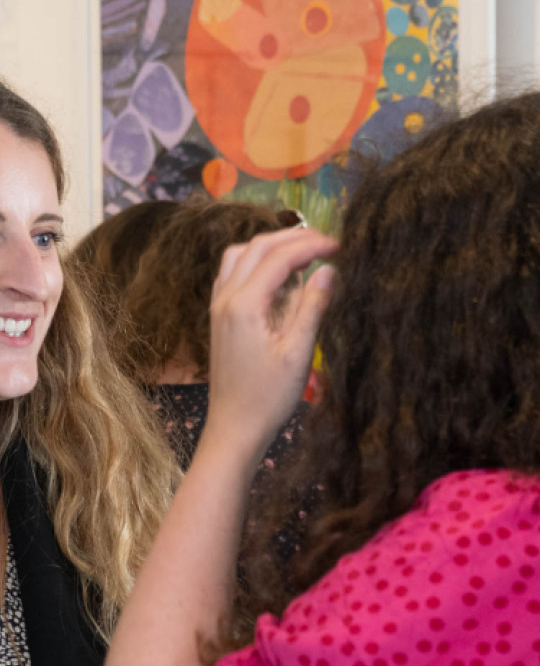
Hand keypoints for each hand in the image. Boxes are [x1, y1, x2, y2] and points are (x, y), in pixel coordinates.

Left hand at [206, 226, 336, 463]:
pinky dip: (256, 262)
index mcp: (244, 304)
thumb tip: (329, 270)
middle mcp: (225, 298)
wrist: (234, 428)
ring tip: (304, 252)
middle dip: (293, 238)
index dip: (312, 245)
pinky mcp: (219, 317)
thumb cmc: (268, 398)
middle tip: (326, 241)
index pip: (280, 256)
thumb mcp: (298, 354)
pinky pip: (233, 273)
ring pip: (241, 255)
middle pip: (258, 246)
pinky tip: (278, 275)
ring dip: (272, 246)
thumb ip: (312, 307)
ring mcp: (218, 306)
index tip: (340, 246)